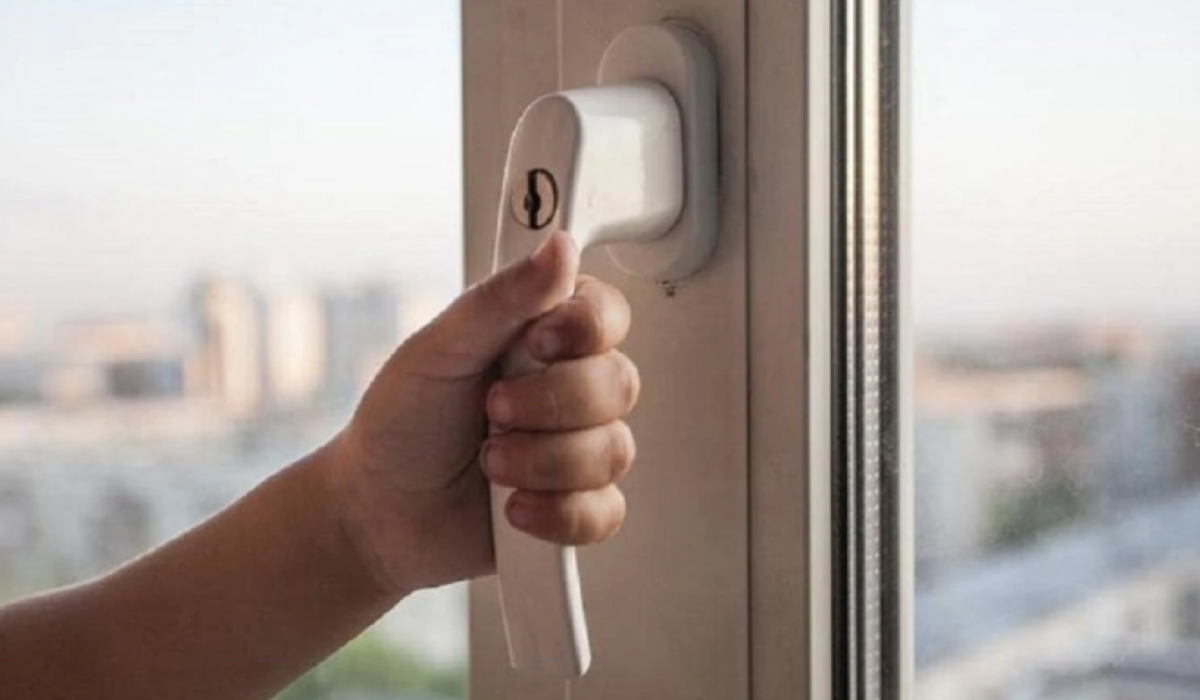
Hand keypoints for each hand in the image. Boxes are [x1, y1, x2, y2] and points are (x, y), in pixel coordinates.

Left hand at [325, 231, 638, 594]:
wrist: (375, 515)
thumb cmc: (400, 425)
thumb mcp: (439, 349)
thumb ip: (501, 299)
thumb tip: (559, 246)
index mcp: (540, 337)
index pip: (606, 315)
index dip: (585, 329)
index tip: (536, 342)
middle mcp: (567, 388)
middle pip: (620, 383)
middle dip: (550, 405)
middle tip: (493, 410)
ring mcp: (576, 449)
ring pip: (614, 450)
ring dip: (544, 462)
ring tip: (491, 465)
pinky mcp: (576, 507)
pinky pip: (606, 511)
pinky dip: (558, 513)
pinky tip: (516, 508)